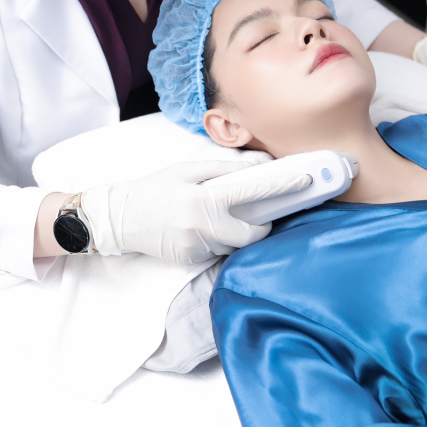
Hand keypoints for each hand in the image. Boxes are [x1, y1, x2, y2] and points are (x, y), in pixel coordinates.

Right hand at [81, 160, 310, 262]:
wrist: (119, 218)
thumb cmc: (155, 188)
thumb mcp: (187, 170)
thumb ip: (224, 169)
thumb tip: (260, 165)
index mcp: (203, 199)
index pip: (252, 191)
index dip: (282, 186)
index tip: (306, 180)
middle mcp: (203, 227)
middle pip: (254, 232)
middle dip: (260, 223)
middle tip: (254, 210)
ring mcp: (198, 248)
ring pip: (237, 243)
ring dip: (237, 231)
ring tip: (214, 216)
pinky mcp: (193, 261)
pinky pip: (220, 251)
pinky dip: (219, 239)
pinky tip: (199, 228)